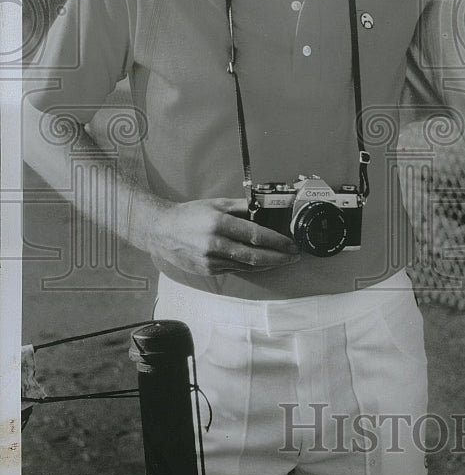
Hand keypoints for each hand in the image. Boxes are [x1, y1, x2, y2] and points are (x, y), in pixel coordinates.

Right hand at [147, 197, 299, 274]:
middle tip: (294, 256)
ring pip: (247, 266)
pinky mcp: (208, 270)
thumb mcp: (216, 204)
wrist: (161, 231)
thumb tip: (264, 208)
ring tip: (283, 260)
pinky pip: (236, 269)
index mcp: (220, 224)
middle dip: (279, 258)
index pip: (256, 235)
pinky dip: (251, 267)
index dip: (277, 242)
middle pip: (255, 256)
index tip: (291, 244)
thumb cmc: (189, 215)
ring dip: (268, 264)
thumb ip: (242, 206)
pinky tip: (262, 263)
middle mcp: (216, 244)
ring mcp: (211, 260)